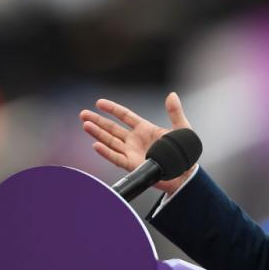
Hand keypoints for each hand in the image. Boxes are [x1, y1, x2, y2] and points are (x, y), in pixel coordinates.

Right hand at [79, 92, 195, 194]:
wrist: (185, 173)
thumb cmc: (184, 152)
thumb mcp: (182, 129)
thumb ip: (175, 112)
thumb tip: (172, 95)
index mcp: (145, 129)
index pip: (125, 116)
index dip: (112, 109)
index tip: (99, 103)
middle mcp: (135, 140)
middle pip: (112, 128)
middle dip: (97, 121)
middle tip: (83, 114)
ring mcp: (132, 153)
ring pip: (110, 142)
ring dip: (97, 134)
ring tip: (85, 125)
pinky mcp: (132, 165)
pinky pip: (116, 158)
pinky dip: (106, 152)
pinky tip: (96, 145)